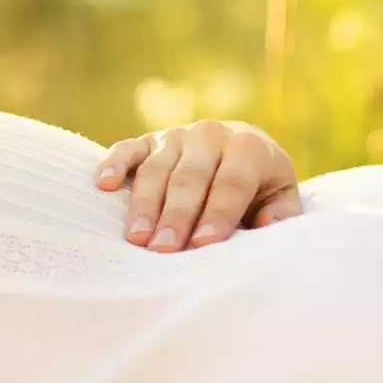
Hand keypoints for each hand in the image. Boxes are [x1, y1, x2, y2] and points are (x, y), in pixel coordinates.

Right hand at [95, 121, 301, 251]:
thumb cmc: (257, 187)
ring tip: (136, 237)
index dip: (217, 214)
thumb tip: (265, 226)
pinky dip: (113, 164)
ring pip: (155, 170)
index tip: (203, 244)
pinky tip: (103, 185)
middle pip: (189, 178)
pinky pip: (126, 150)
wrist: (237, 152)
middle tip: (163, 248)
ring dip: (144, 205)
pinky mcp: (147, 141)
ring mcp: (175, 136)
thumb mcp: (279, 197)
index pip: (230, 183)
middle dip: (177, 215)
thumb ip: (279, 213)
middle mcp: (210, 134)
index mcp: (248, 146)